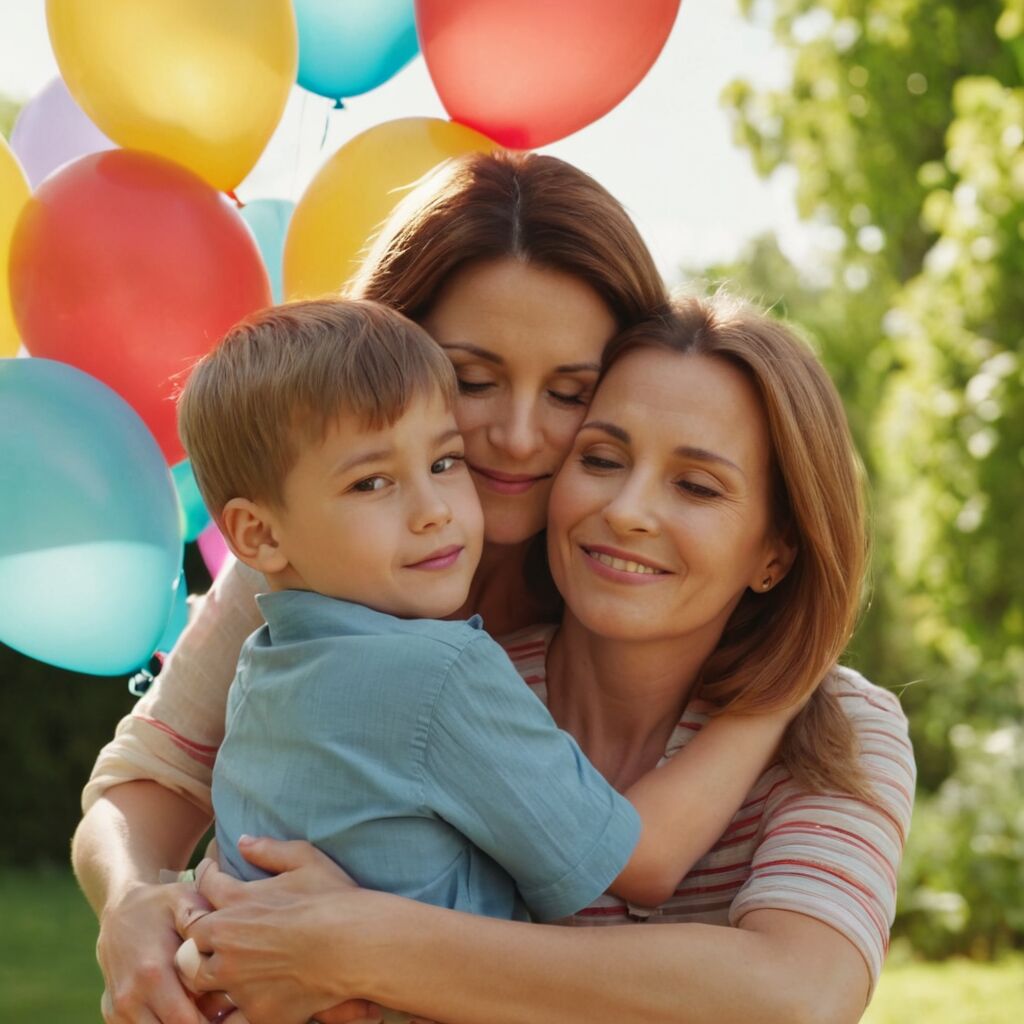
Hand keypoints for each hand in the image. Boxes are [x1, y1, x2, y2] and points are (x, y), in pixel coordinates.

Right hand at [98, 878, 210, 1023]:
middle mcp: (130, 998)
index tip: (231, 1008)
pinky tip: (183, 1006)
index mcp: (152, 973)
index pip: (185, 1022)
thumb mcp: (184, 899)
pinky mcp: (113, 1014)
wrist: (120, 911)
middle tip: (221, 1009)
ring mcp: (118, 1009)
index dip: (211, 1022)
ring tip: (202, 1006)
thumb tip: (218, 938)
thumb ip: (201, 919)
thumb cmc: (162, 905)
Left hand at [176, 837, 388, 1023]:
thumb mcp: (305, 860)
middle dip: (198, 933)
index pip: (204, 886)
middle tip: (212, 930)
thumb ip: (269, 849)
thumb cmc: (333, 899)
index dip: (207, 877)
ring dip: (209, 971)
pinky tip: (249, 995)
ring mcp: (238, 982)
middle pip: (190, 940)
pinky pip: (229, 1014)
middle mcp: (227, 943)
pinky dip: (235, 1005)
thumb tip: (242, 841)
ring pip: (200, 980)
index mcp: (236, 902)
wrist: (355, 946)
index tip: (212, 876)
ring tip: (227, 966)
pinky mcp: (255, 1011)